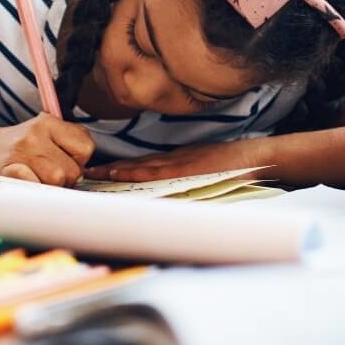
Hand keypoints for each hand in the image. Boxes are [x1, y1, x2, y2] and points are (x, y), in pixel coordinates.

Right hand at [0, 113, 94, 186]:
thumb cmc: (23, 147)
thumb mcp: (47, 134)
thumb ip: (71, 144)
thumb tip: (84, 174)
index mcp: (48, 122)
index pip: (86, 147)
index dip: (79, 160)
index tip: (64, 161)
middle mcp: (34, 134)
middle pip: (72, 170)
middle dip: (65, 178)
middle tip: (48, 173)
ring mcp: (19, 153)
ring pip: (57, 181)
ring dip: (50, 186)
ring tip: (38, 178)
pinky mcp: (6, 172)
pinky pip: (34, 186)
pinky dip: (34, 188)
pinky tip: (27, 183)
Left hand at [83, 138, 269, 182]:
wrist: (258, 158)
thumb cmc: (237, 165)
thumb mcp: (208, 169)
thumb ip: (190, 175)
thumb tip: (174, 186)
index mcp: (180, 161)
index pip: (144, 165)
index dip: (121, 168)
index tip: (100, 171)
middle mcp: (176, 160)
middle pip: (137, 165)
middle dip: (112, 169)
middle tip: (87, 173)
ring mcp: (181, 163)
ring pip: (142, 167)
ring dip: (118, 170)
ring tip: (95, 173)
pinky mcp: (188, 168)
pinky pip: (158, 171)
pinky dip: (138, 171)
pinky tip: (122, 172)